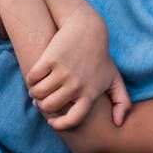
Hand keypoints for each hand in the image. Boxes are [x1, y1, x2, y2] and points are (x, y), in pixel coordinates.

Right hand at [27, 9, 131, 128]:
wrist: (88, 28)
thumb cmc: (100, 56)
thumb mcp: (114, 78)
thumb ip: (122, 102)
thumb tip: (118, 123)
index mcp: (90, 94)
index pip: (71, 120)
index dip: (59, 124)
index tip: (51, 121)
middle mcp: (76, 86)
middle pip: (49, 106)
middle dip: (42, 105)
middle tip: (40, 100)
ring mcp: (63, 72)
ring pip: (38, 93)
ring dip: (34, 92)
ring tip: (36, 90)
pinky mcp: (51, 59)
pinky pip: (32, 77)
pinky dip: (30, 79)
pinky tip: (34, 77)